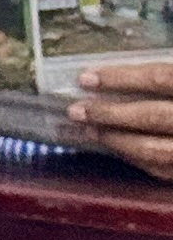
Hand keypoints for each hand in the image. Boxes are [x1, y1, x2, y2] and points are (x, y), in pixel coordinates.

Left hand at [66, 56, 172, 179]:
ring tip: (88, 130)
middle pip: (153, 116)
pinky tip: (115, 148)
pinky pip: (162, 170)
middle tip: (75, 110)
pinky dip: (134, 158)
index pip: (161, 78)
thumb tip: (126, 70)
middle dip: (109, 113)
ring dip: (116, 140)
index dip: (122, 77)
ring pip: (154, 150)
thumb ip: (166, 74)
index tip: (86, 78)